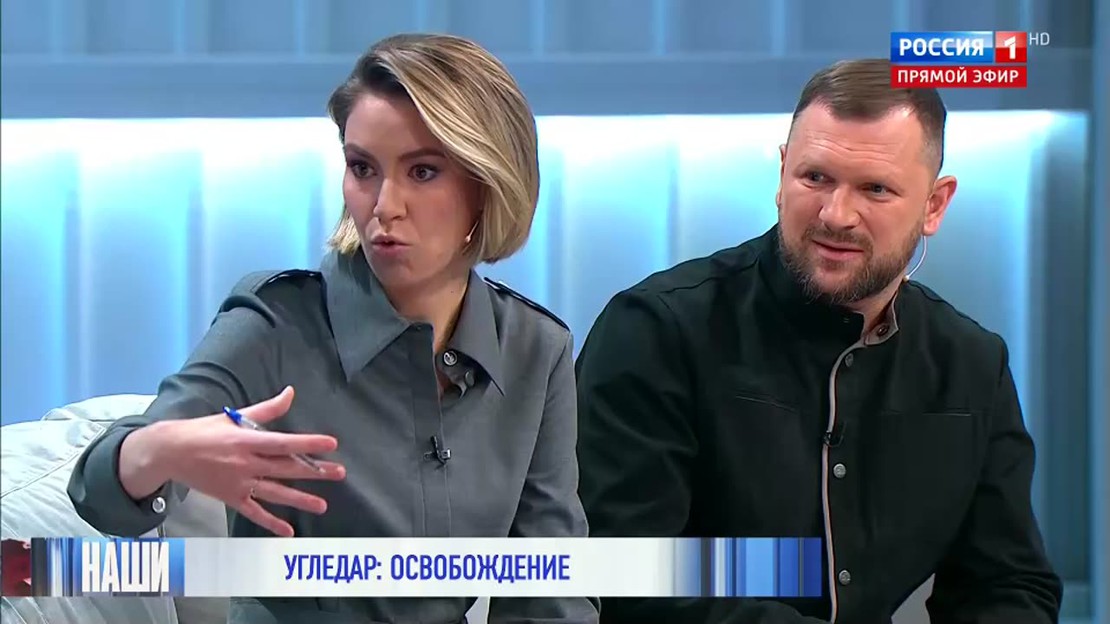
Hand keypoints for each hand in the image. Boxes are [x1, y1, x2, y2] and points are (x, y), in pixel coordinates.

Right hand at [122, 387, 344, 536]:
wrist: (170, 452)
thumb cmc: (203, 431)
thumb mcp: (234, 416)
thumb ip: (266, 409)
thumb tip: (290, 393)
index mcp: (246, 441)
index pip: (283, 442)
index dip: (307, 443)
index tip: (330, 443)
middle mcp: (245, 464)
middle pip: (286, 468)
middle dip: (314, 471)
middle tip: (339, 473)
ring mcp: (239, 483)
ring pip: (275, 492)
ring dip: (300, 499)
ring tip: (322, 505)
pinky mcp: (231, 498)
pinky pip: (254, 512)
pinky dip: (271, 523)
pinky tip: (288, 531)